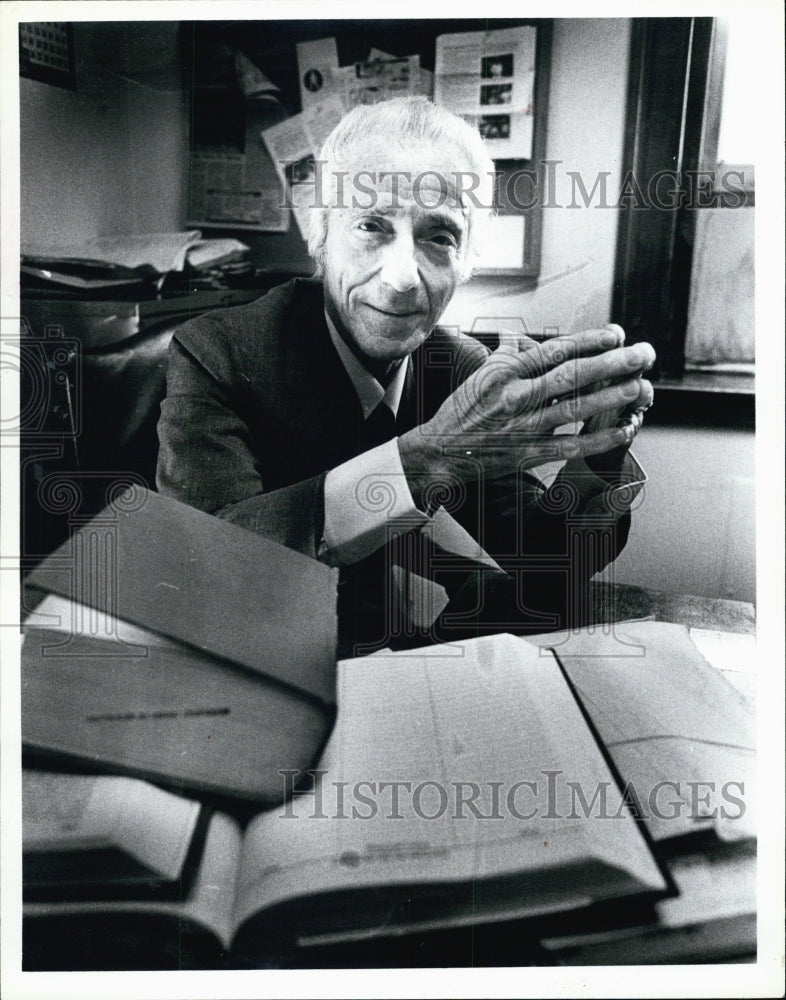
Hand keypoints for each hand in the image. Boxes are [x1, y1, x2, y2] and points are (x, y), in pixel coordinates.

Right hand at [398, 327, 655, 499]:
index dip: (589, 341)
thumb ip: (504, 355)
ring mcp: (523, 427)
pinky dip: (599, 439)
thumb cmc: (461, 412)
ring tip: (641, 387)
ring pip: (575, 408)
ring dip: (612, 397)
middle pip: (572, 375)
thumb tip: (517, 337)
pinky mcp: (527, 454)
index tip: (617, 335)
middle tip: (644, 354)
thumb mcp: (478, 376)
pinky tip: (623, 430)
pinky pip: (571, 445)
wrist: (439, 453)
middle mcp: (515, 397)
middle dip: (612, 363)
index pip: (555, 350)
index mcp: (505, 373)